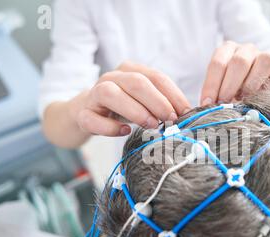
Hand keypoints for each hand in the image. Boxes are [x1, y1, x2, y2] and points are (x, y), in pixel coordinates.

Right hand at [72, 61, 190, 136]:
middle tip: (170, 119)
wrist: (84, 114)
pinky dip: (110, 127)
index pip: (156, 77)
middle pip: (136, 82)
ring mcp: (94, 94)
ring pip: (111, 93)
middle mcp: (111, 78)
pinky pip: (92, 119)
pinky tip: (124, 131)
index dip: (173, 94)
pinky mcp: (82, 114)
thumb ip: (161, 105)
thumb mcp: (142, 102)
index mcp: (130, 70)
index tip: (186, 112)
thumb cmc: (121, 108)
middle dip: (157, 101)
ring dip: (135, 110)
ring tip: (151, 125)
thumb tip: (187, 116)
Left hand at [200, 41, 269, 105]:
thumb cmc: (241, 88)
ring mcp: (268, 56)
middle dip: (229, 86)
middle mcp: (248, 49)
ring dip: (252, 85)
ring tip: (244, 100)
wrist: (269, 82)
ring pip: (264, 61)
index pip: (218, 63)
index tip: (207, 103)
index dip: (211, 85)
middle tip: (224, 104)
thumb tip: (207, 107)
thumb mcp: (225, 88)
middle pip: (239, 62)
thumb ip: (217, 93)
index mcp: (229, 50)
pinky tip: (264, 98)